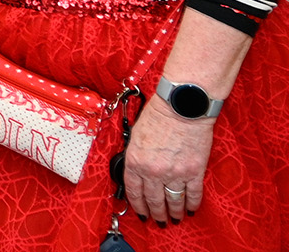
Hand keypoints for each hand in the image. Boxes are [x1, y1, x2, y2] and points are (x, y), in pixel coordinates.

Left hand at [122, 98, 213, 224]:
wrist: (182, 107)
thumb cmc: (158, 116)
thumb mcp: (136, 136)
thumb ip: (136, 156)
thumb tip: (138, 171)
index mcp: (135, 161)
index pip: (133, 191)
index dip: (138, 205)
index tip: (141, 213)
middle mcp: (153, 171)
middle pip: (154, 200)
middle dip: (156, 214)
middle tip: (159, 222)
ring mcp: (175, 173)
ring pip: (173, 201)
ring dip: (174, 213)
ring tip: (175, 220)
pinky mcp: (194, 171)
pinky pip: (193, 194)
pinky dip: (192, 204)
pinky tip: (191, 210)